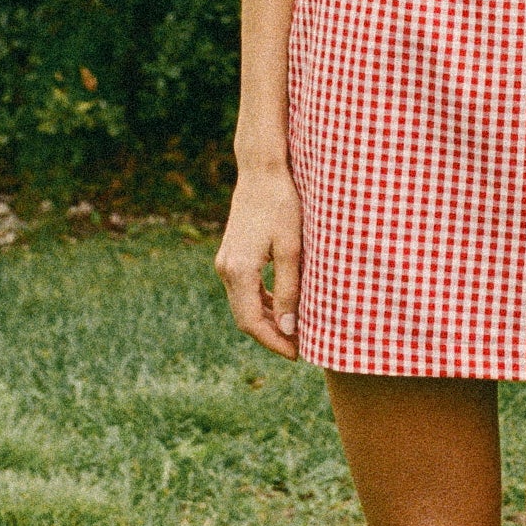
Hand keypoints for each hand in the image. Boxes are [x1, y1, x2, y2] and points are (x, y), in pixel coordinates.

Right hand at [215, 163, 303, 357]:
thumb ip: (289, 290)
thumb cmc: (281, 205)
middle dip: (271, 336)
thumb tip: (289, 329)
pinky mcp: (232, 255)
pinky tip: (283, 307)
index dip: (274, 342)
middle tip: (299, 347)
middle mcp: (226, 269)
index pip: (251, 322)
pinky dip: (262, 303)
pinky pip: (244, 290)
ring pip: (244, 305)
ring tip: (295, 331)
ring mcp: (226, 262)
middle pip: (245, 318)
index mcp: (238, 270)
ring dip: (267, 321)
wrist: (262, 172)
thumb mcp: (291, 249)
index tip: (297, 354)